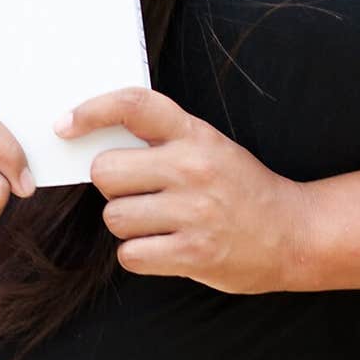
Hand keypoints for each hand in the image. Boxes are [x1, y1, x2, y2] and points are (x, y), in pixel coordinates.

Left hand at [55, 87, 304, 292]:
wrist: (294, 233)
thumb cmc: (238, 187)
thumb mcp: (208, 145)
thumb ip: (161, 139)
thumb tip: (91, 141)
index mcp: (194, 134)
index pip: (133, 105)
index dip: (92, 110)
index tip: (65, 125)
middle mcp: (192, 168)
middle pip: (105, 172)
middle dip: (113, 186)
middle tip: (139, 192)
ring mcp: (194, 213)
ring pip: (114, 216)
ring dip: (128, 224)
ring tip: (160, 222)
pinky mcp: (194, 255)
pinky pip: (130, 255)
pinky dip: (140, 255)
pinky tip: (165, 248)